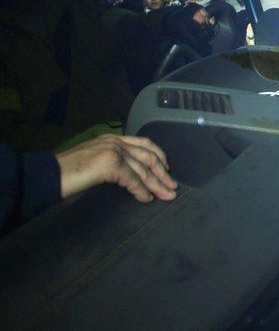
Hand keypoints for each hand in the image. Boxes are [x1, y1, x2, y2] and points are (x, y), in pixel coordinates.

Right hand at [56, 134, 177, 202]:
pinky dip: (142, 190)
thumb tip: (129, 177)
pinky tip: (146, 198)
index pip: (143, 144)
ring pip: (143, 169)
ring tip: (167, 195)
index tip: (166, 169)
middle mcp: (114, 142)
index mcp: (111, 139)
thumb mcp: (93, 161)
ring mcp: (112, 151)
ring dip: (158, 184)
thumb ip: (111, 162)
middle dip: (163, 172)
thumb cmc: (66, 173)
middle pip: (148, 156)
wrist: (46, 176)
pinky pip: (133, 180)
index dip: (158, 156)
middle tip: (173, 186)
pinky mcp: (110, 164)